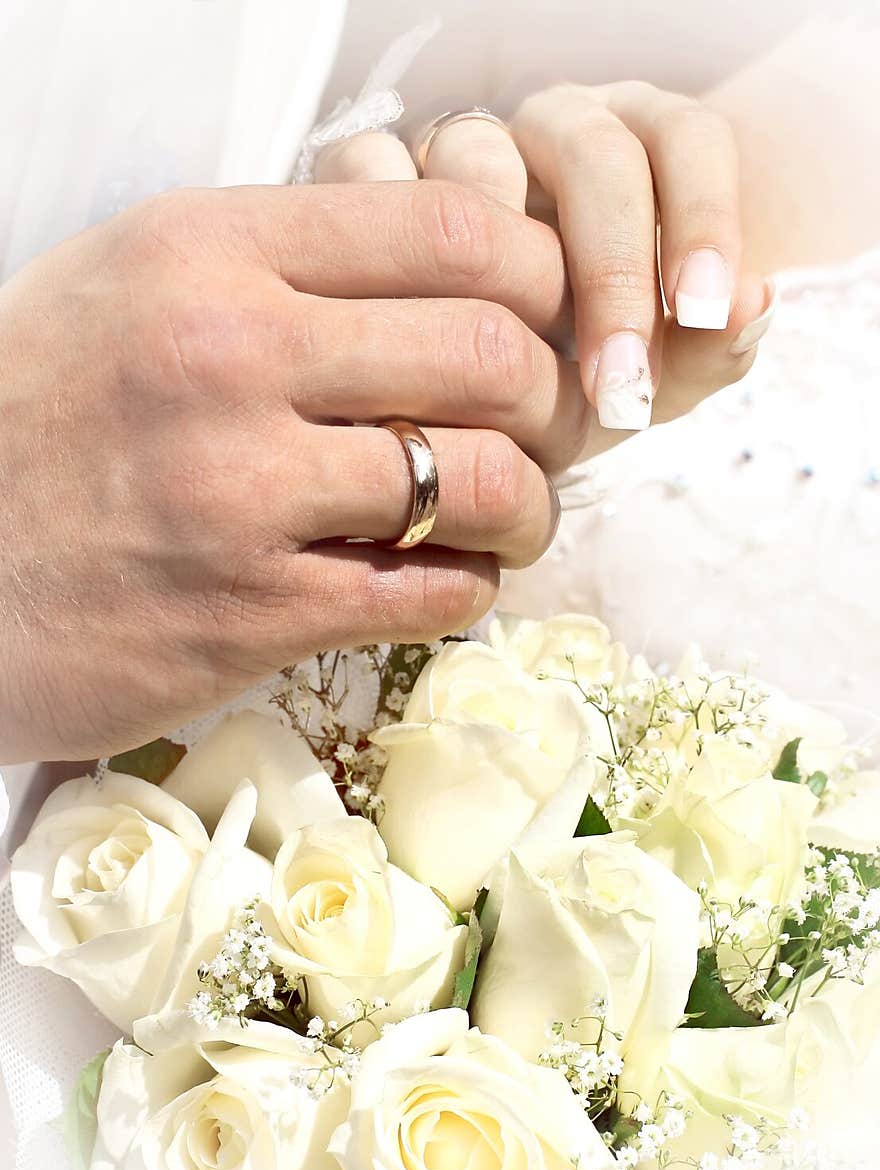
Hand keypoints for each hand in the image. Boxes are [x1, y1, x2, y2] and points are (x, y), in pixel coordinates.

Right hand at [0, 181, 587, 761]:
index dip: (535, 276)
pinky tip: (453, 578)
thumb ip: (265, 265)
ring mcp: (244, 492)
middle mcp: (231, 358)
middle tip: (540, 430)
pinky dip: (473, 586)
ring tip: (513, 518)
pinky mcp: (255, 612)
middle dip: (549, 400)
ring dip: (530, 507)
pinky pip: (434, 590)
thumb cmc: (35, 423)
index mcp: (207, 256)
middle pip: (491, 353)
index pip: (449, 229)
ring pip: (485, 482)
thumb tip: (422, 265)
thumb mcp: (125, 288)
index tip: (538, 319)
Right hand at [317, 83, 774, 448]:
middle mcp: (549, 134)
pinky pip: (374, 173)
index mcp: (634, 153)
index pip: (684, 141)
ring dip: (500, 272)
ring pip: (478, 159)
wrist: (466, 406)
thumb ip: (706, 351)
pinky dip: (395, 250)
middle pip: (594, 152)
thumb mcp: (642, 378)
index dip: (701, 221)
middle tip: (620, 389)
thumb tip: (755, 309)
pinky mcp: (370, 172)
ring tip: (514, 376)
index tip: (704, 315)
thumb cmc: (570, 380)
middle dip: (614, 275)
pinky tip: (413, 337)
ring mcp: (457, 146)